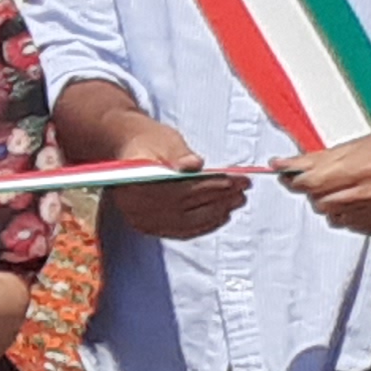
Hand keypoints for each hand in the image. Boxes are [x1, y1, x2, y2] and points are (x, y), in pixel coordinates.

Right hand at [68, 100, 246, 240]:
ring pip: (186, 222)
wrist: (127, 151)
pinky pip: (181, 231)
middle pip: (184, 208)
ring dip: (216, 213)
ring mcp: (141, 220)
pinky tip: (222, 216)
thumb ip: (178, 152)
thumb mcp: (163, 139)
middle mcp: (133, 206)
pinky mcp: (149, 227)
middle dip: (218, 199)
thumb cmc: (148, 141)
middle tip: (243, 190)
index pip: (178, 189)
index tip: (236, 180)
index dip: (209, 186)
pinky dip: (204, 225)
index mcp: (133, 182)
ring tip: (238, 200)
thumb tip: (193, 164)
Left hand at [279, 122, 370, 238]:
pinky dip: (350, 216)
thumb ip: (318, 159)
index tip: (288, 177)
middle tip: (320, 182)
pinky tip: (361, 201)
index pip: (312, 183)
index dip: (295, 181)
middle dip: (315, 193)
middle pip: (321, 203)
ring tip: (346, 190)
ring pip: (335, 218)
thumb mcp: (354, 145)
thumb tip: (284, 165)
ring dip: (332, 206)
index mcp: (364, 169)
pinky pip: (354, 227)